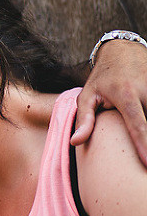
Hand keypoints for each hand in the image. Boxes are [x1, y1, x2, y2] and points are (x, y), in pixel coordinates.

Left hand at [72, 39, 146, 165]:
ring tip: (136, 129)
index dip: (144, 145)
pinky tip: (143, 122)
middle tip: (141, 164)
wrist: (124, 51)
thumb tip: (75, 142)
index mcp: (125, 95)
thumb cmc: (102, 78)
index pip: (138, 125)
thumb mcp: (87, 95)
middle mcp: (146, 91)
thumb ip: (83, 119)